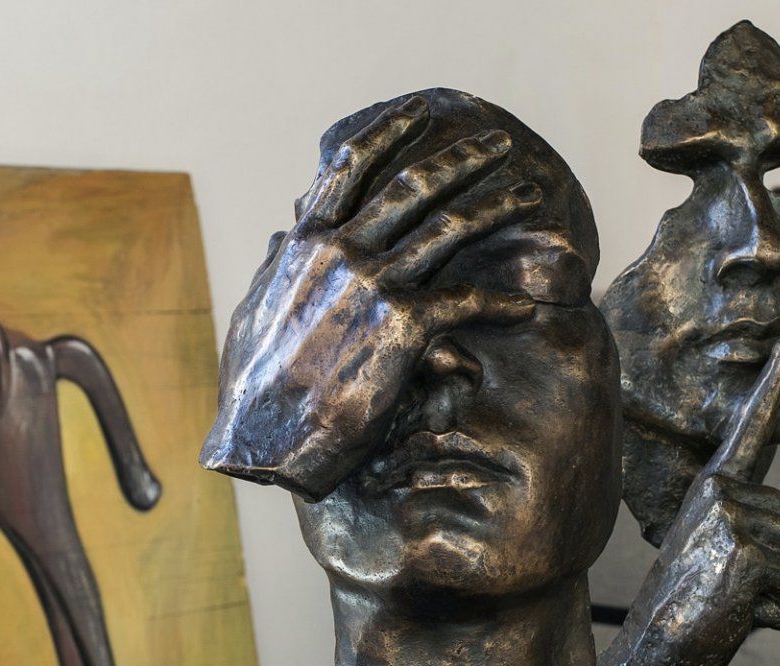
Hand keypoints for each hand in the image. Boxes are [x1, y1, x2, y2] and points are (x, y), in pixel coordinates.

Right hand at [200, 96, 541, 500]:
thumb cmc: (252, 386)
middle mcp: (340, 251)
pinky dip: (499, 302)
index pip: (348, 167)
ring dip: (495, 207)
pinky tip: (525, 305)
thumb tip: (281, 233)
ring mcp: (373, 284)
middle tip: (495, 144)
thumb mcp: (251, 312)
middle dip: (461, 159)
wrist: (264, 438)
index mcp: (304, 243)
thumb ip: (273, 268)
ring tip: (528, 195)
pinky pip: (466, 301)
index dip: (387, 133)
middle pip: (412, 186)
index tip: (417, 113)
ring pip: (450, 227)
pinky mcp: (403, 326)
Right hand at [593, 325, 779, 665]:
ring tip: (734, 601)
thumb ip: (755, 526)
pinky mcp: (741, 551)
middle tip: (737, 589)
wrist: (654, 648)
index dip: (778, 377)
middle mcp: (719, 491)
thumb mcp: (721, 553)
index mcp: (715, 486)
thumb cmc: (692, 605)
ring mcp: (728, 519)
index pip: (752, 425)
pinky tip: (738, 616)